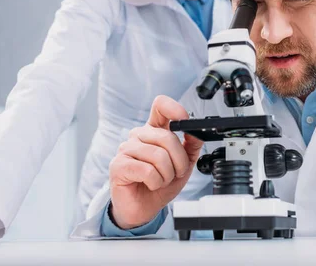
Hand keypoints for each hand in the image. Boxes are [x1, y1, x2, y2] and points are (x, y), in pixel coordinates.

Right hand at [109, 95, 203, 229]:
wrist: (143, 208)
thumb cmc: (159, 184)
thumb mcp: (183, 164)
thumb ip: (191, 146)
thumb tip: (196, 132)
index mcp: (154, 130)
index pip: (160, 106)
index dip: (174, 109)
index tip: (185, 119)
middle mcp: (139, 135)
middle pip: (166, 137)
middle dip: (179, 160)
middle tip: (176, 172)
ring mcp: (126, 149)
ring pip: (158, 155)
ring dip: (167, 175)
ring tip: (161, 180)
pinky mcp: (118, 165)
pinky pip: (148, 170)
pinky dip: (156, 182)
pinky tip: (150, 184)